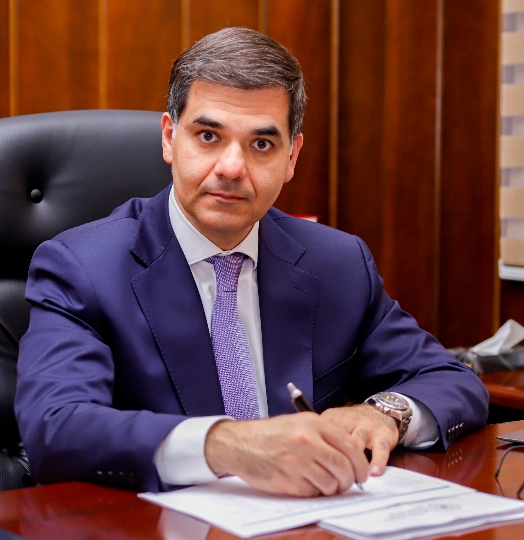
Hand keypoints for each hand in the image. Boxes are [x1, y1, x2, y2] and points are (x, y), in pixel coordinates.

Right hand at [204, 413, 368, 496]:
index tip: (361, 473)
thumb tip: (351, 455)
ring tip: (324, 483)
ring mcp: (298, 461)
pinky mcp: (289, 480)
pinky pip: (313, 492)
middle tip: (347, 483)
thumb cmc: (270, 434)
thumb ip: (325, 435)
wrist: (241, 443)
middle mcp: (308, 441)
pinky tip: (306, 483)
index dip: (360, 464)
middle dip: (350, 480)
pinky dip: (314, 492)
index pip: (350, 446)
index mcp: (313, 423)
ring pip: (331, 483)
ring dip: (332, 489)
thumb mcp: (299, 423)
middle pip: (344, 467)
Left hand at [320, 404, 398, 475]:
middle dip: (336, 459)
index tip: (316, 470)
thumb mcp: (334, 423)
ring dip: (354, 462)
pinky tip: (374, 473)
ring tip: (351, 478)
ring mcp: (366, 428)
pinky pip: (380, 449)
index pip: (323, 436)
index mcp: (334, 419)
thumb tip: (308, 460)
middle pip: (339, 440)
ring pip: (358, 443)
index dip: (319, 454)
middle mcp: (349, 421)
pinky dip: (378, 461)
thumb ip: (322, 438)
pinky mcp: (383, 435)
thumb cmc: (351, 423)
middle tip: (333, 479)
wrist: (380, 409)